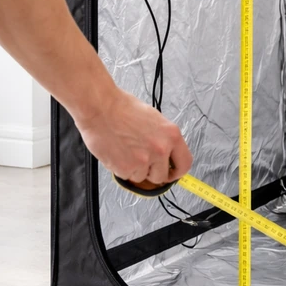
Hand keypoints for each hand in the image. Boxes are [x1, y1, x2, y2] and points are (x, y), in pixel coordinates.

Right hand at [76, 88, 193, 185]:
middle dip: (151, 172)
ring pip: (142, 178)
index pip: (184, 163)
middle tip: (140, 160)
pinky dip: (121, 169)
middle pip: (162, 176)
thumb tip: (166, 156)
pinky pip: (127, 177)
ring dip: (134, 169)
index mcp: (171, 135)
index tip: (171, 172)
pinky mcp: (126, 168)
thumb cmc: (122, 108)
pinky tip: (117, 152)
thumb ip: (163, 139)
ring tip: (125, 150)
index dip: (177, 171)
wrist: (100, 107)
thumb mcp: (154, 119)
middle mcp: (161, 149)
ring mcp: (144, 161)